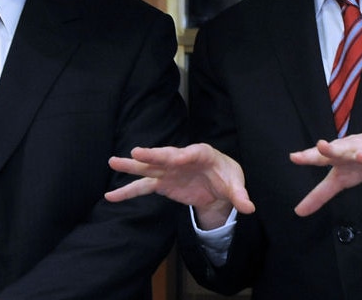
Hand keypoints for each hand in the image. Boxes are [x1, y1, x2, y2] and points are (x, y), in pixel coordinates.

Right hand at [106, 143, 254, 228]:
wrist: (218, 184)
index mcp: (203, 153)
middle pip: (165, 155)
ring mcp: (169, 170)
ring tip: (112, 162)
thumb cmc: (227, 178)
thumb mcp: (236, 185)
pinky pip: (143, 187)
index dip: (185, 155)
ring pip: (148, 168)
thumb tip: (249, 208)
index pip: (192, 152)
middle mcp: (181, 158)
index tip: (177, 157)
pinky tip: (111, 196)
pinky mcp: (162, 183)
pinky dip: (127, 191)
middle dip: (152, 154)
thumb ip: (240, 195)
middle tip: (137, 152)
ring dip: (131, 166)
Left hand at [289, 129, 361, 216]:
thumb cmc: (356, 161)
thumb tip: (298, 212)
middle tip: (323, 146)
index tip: (294, 157)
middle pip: (342, 148)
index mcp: (338, 155)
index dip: (308, 157)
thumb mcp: (338, 178)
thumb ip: (319, 194)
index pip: (320, 156)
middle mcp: (353, 149)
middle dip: (333, 148)